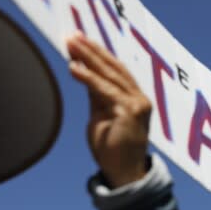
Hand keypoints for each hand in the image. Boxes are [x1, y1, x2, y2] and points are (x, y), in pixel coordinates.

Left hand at [66, 32, 150, 187]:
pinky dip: (88, 78)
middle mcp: (139, 99)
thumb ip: (97, 96)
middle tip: (72, 34)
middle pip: (114, 67)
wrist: (124, 174)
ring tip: (70, 44)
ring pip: (110, 74)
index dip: (98, 53)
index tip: (79, 39)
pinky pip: (104, 90)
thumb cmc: (112, 149)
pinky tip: (74, 68)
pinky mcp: (129, 112)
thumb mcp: (101, 116)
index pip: (116, 70)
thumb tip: (83, 72)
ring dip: (88, 57)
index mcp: (135, 98)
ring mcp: (136, 105)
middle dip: (92, 49)